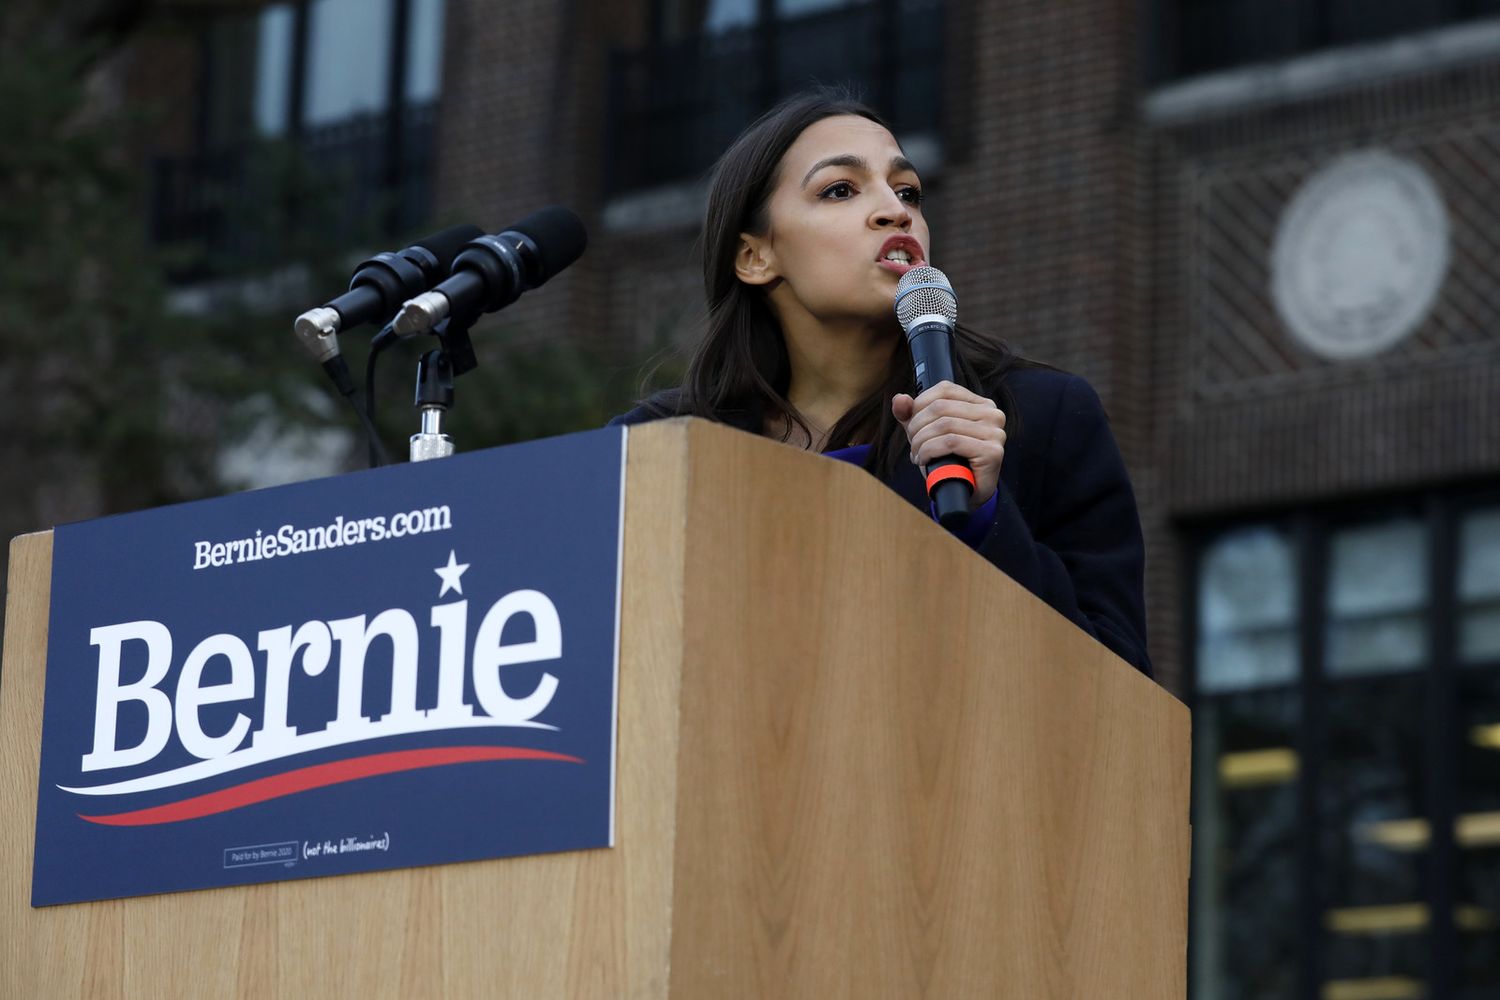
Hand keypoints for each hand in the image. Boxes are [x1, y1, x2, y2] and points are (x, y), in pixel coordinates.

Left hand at [891, 382, 1006, 507]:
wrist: (967, 493)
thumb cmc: (950, 461)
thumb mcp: (927, 433)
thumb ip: (911, 414)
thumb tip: (900, 399)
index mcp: (980, 404)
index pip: (944, 389)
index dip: (919, 405)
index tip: (911, 425)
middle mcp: (992, 414)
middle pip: (940, 407)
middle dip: (917, 427)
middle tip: (913, 445)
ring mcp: (994, 432)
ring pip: (943, 425)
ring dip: (921, 442)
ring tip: (917, 454)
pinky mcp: (992, 452)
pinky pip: (950, 442)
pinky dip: (930, 451)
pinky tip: (925, 460)